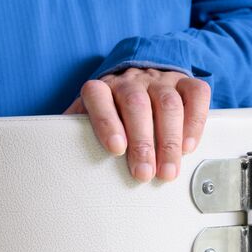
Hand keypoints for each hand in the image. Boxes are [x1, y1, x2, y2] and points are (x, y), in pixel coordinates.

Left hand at [65, 68, 210, 181]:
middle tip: (144, 174)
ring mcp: (159, 80)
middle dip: (142, 142)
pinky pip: (196, 95)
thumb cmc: (109, 110)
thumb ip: (72, 134)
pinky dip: (195, 122)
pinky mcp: (184, 82)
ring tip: (167, 171)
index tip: (115, 148)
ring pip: (168, 104)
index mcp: (101, 88)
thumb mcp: (86, 118)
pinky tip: (187, 147)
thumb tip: (55, 158)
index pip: (98, 97)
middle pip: (137, 105)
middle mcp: (130, 80)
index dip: (106, 122)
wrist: (137, 78)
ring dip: (169, 141)